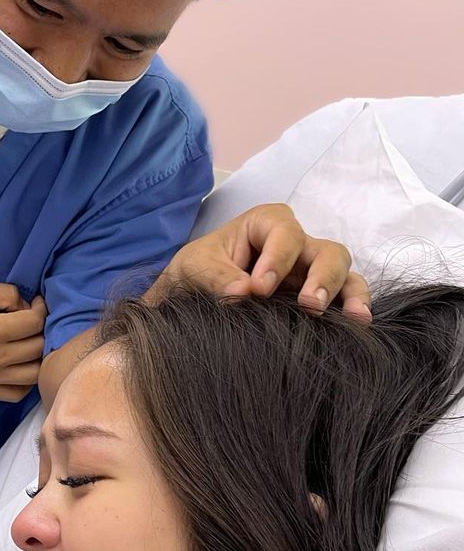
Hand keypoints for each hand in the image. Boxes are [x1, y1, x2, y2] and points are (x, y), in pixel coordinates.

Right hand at [0, 280, 45, 400]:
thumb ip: (4, 293)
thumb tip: (25, 306)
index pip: (36, 322)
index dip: (40, 309)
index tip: (34, 304)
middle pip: (39, 347)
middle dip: (41, 330)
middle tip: (29, 321)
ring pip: (35, 373)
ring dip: (38, 357)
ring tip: (28, 344)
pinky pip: (17, 393)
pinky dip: (26, 381)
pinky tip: (19, 366)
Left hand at [152, 204, 371, 319]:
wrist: (192, 292)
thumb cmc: (197, 268)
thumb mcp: (194, 267)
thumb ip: (216, 277)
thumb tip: (241, 294)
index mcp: (267, 224)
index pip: (285, 234)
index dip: (277, 259)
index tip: (259, 289)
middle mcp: (296, 245)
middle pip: (327, 251)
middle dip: (323, 276)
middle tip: (309, 305)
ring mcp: (309, 271)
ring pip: (344, 273)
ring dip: (350, 294)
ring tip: (354, 318)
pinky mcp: (314, 297)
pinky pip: (344, 298)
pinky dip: (353, 309)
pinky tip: (358, 326)